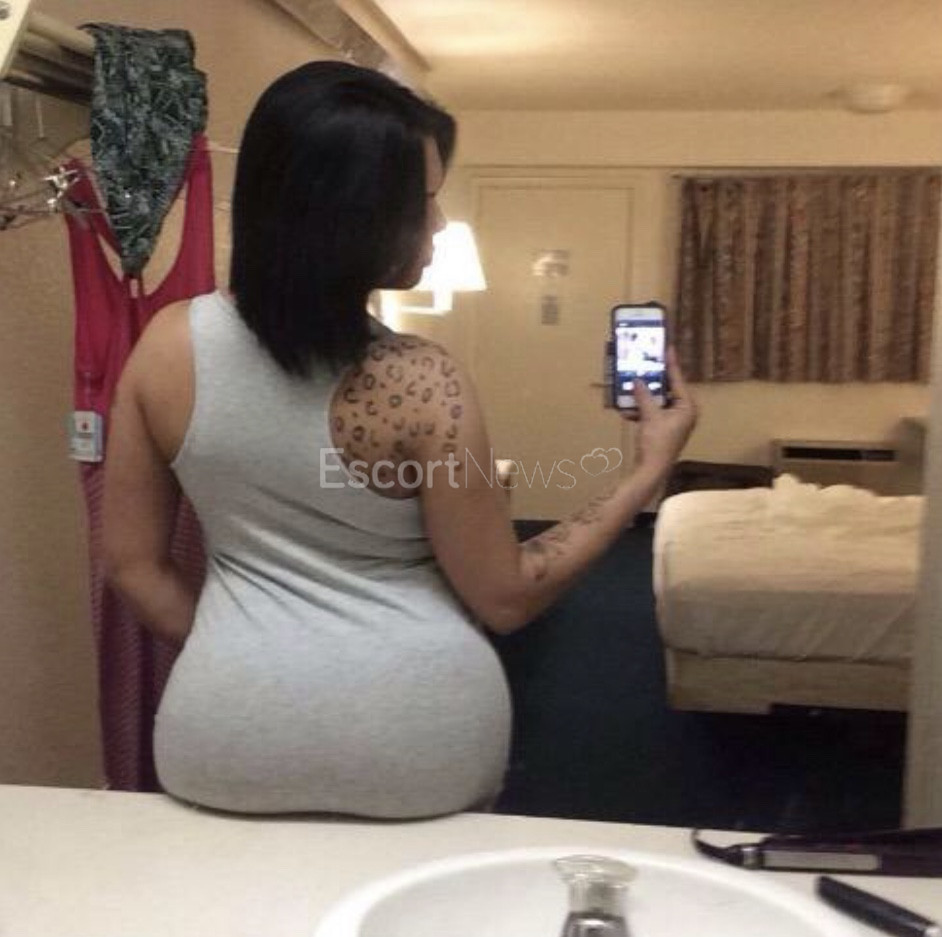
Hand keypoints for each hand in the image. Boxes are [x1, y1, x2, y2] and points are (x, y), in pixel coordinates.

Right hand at [626, 347, 697, 475]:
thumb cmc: (657, 442)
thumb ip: (644, 396)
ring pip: (657, 402)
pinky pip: (652, 413)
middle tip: (644, 365)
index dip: (671, 364)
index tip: (667, 348)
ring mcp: (674, 421)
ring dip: (642, 398)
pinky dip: (640, 411)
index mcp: (687, 406)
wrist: (652, 469)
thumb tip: (637, 380)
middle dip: (652, 382)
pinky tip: (626, 409)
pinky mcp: (664, 429)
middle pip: (666, 390)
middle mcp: (684, 412)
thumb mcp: (650, 416)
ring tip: (630, 386)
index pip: (678, 380)